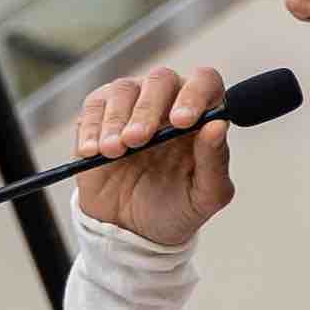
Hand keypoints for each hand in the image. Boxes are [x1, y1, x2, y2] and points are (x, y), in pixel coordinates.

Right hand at [67, 62, 238, 246]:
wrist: (133, 230)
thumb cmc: (177, 207)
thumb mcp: (205, 195)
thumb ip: (215, 161)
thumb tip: (217, 126)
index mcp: (202, 117)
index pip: (205, 81)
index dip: (195, 93)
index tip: (182, 121)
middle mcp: (169, 104)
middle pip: (161, 79)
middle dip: (149, 109)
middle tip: (139, 140)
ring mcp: (132, 107)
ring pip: (124, 89)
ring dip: (117, 120)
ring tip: (116, 152)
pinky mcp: (99, 117)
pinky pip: (93, 107)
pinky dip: (92, 129)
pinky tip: (93, 152)